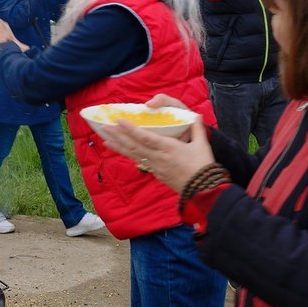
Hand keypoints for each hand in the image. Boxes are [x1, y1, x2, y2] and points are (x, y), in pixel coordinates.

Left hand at [98, 116, 215, 193]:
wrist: (202, 191)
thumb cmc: (203, 166)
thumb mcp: (202, 146)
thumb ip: (197, 129)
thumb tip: (196, 115)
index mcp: (168, 148)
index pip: (146, 137)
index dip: (131, 129)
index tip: (119, 121)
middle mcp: (158, 158)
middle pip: (134, 146)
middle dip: (118, 136)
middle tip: (104, 127)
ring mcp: (156, 167)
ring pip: (134, 154)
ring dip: (119, 146)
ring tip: (105, 139)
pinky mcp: (156, 173)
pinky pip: (139, 162)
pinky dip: (129, 155)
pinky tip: (122, 151)